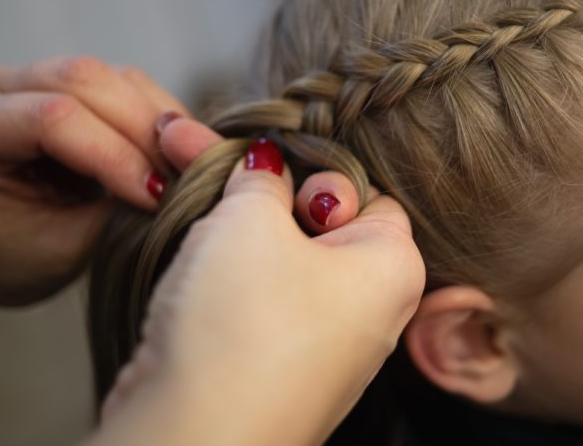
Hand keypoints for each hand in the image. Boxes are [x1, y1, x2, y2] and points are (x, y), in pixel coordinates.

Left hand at [0, 56, 193, 308]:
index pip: (51, 117)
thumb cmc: (7, 255)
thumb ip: (114, 212)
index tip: (154, 197)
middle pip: (84, 78)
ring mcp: (37, 77)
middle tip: (179, 178)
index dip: (112, 153)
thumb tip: (174, 185)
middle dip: (142, 128)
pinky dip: (162, 117)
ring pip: (114, 76)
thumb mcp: (60, 250)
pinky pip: (131, 84)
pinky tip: (176, 153)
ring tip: (183, 169)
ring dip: (159, 122)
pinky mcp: (76, 83)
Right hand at [88, 141, 425, 445]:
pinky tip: (189, 275)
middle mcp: (370, 312)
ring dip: (236, 238)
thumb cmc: (242, 325)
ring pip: (281, 266)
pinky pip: (258, 308)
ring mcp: (323, 349)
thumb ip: (261, 178)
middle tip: (216, 173)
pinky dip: (224, 285)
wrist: (192, 437)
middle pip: (320, 226)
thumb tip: (266, 164)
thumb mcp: (251, 219)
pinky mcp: (275, 372)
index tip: (273, 172)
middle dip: (265, 199)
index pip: (368, 193)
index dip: (316, 175)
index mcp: (393, 268)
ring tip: (195, 218)